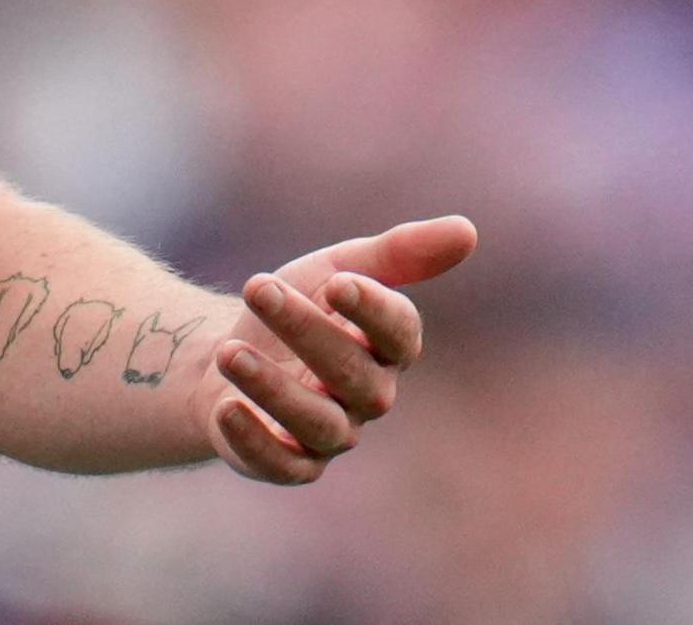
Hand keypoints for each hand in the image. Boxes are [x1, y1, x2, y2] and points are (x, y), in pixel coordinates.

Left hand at [202, 215, 476, 483]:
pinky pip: (281, 465)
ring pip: (317, 421)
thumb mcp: (337, 269)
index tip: (337, 281)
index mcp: (385, 347)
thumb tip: (467, 229)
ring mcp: (329, 433)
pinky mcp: (288, 462)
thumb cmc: (296, 308)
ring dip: (272, 387)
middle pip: (351, 373)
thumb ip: (398, 254)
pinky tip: (225, 408)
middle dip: (306, 331)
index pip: (398, 333)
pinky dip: (255, 440)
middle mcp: (366, 396)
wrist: (225, 353)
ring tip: (228, 352)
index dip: (374, 310)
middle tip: (259, 288)